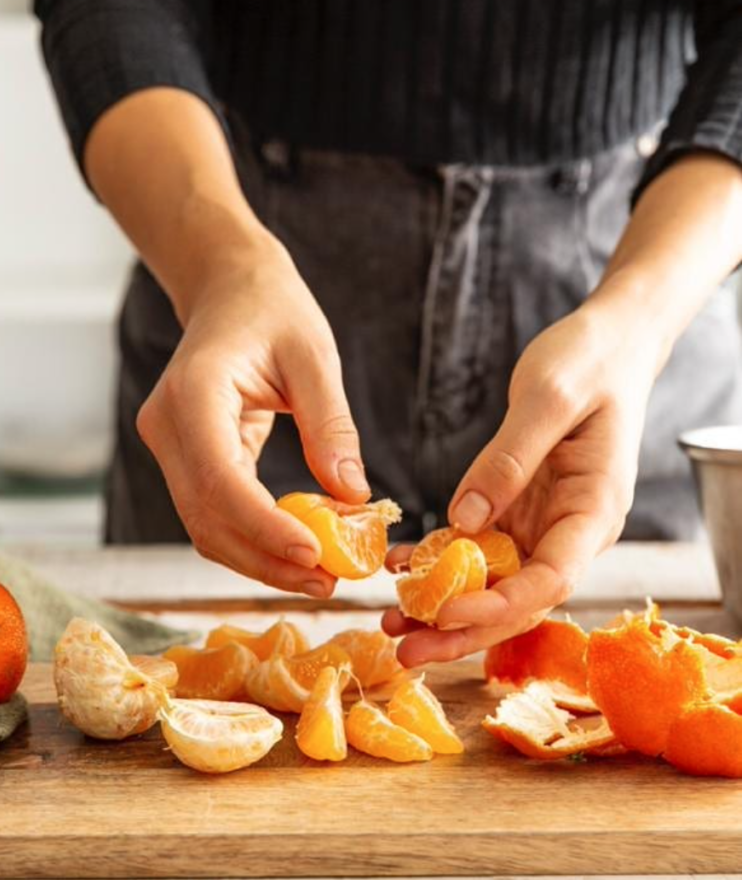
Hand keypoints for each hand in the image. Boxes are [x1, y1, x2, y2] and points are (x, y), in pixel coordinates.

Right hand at [137, 229, 369, 595]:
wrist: (229, 289)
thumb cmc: (272, 309)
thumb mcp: (314, 356)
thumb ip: (330, 424)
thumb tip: (353, 497)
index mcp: (193, 391)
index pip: (219, 477)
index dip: (264, 527)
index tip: (316, 557)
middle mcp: (167, 424)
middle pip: (206, 516)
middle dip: (265, 558)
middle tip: (327, 584)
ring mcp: (168, 445)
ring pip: (203, 525)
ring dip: (258, 559)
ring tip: (318, 579)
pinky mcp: (183, 458)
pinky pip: (212, 511)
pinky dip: (251, 538)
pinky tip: (296, 549)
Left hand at [383, 302, 658, 665]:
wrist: (607, 345)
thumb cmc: (589, 363)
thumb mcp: (549, 398)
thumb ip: (510, 458)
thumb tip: (463, 520)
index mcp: (593, 509)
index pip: (551, 580)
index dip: (499, 606)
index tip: (446, 614)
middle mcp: (571, 529)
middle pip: (518, 599)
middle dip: (462, 630)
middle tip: (406, 652)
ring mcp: (544, 522)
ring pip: (495, 582)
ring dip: (445, 606)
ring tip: (391, 621)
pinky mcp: (520, 507)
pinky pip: (479, 546)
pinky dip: (440, 560)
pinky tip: (400, 564)